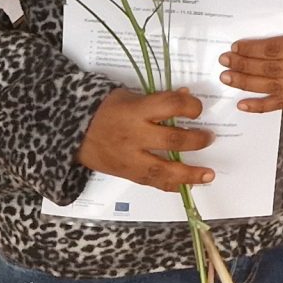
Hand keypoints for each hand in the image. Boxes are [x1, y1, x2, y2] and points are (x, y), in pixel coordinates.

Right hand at [78, 87, 216, 188]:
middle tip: (209, 138)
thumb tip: (186, 96)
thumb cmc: (104, 110)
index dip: (190, 106)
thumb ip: (157, 99)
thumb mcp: (129, 96)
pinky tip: (187, 186)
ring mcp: (131, 158)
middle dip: (196, 140)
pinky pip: (152, 183)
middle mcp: (135, 135)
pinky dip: (171, 186)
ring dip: (190, 174)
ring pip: (164, 169)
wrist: (72, 133)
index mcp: (136, 110)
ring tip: (208, 174)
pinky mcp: (127, 173)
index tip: (198, 108)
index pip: (170, 105)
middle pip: (172, 139)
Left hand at [221, 18, 282, 113]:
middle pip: (271, 69)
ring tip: (227, 78)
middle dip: (245, 65)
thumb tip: (258, 47)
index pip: (276, 50)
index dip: (253, 50)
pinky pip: (280, 104)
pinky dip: (260, 106)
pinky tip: (242, 105)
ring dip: (246, 83)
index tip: (235, 48)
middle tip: (225, 62)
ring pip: (272, 87)